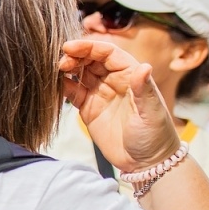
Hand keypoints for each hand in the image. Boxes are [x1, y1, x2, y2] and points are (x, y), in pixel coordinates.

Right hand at [59, 39, 180, 171]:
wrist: (146, 162)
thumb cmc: (155, 135)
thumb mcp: (150, 112)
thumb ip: (143, 90)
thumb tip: (143, 66)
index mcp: (131, 75)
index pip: (108, 53)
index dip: (89, 47)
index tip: (70, 47)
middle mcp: (114, 80)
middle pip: (90, 59)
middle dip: (74, 56)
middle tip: (59, 61)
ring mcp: (100, 94)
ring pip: (79, 72)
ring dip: (66, 68)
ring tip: (54, 69)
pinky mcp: (88, 108)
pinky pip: (72, 91)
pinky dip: (62, 86)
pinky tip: (53, 84)